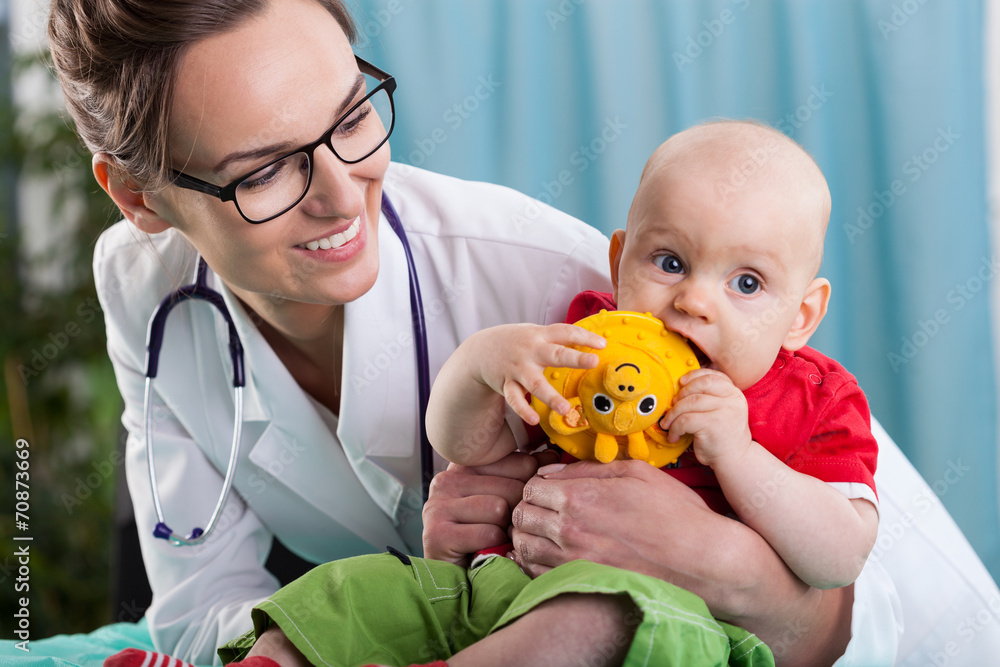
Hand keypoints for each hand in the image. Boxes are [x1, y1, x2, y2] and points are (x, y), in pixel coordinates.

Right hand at [422, 450, 556, 565]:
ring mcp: (437, 505)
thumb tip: (552, 454)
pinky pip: (488, 533)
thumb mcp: (507, 500)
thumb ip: (526, 475)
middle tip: (507, 530)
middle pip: (511, 486)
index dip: (531, 486)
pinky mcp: (438, 533)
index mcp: (464, 466)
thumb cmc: (487, 538)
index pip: (517, 461)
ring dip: (504, 531)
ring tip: (494, 540)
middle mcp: (446, 480)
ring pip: (499, 508)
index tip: (528, 503)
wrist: (461, 583)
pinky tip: (484, 551)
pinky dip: (493, 547)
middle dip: (517, 514)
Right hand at [471, 323, 604, 424]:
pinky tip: (533, 419)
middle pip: (555, 354)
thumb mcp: (535, 333)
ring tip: (565, 408)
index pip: (565, 332)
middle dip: (574, 358)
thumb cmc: (518, 342)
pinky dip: (523, 410)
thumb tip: (589, 346)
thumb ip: (557, 339)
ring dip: (550, 396)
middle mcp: (530, 351)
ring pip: (535, 383)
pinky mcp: (506, 384)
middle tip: (593, 362)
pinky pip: (515, 399)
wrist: (481, 349)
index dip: (584, 337)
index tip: (603, 344)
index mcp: (540, 335)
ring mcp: (518, 368)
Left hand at [509, 459, 718, 579]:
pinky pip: (535, 573)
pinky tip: (549, 555)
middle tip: (543, 509)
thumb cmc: (674, 513)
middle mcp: (570, 530)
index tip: (548, 489)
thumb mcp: (636, 473)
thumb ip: (589, 469)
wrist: (701, 562)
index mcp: (581, 497)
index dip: (537, 485)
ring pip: (523, 545)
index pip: (531, 487)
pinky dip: (533, 562)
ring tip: (543, 531)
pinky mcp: (579, 585)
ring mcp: (573, 562)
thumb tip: (553, 470)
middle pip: (522, 515)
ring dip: (527, 535)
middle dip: (528, 508)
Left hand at [658, 368, 751, 467]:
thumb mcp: (721, 410)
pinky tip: (674, 436)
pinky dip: (675, 428)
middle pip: (700, 386)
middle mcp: (732, 399)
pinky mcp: (713, 425)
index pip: (712, 376)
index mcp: (734, 393)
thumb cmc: (722, 434)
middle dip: (682, 393)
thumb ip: (710, 397)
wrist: (734, 459)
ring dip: (673, 414)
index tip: (681, 382)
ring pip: (690, 403)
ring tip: (668, 424)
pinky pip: (685, 420)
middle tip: (673, 406)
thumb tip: (680, 387)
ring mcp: (724, 411)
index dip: (694, 376)